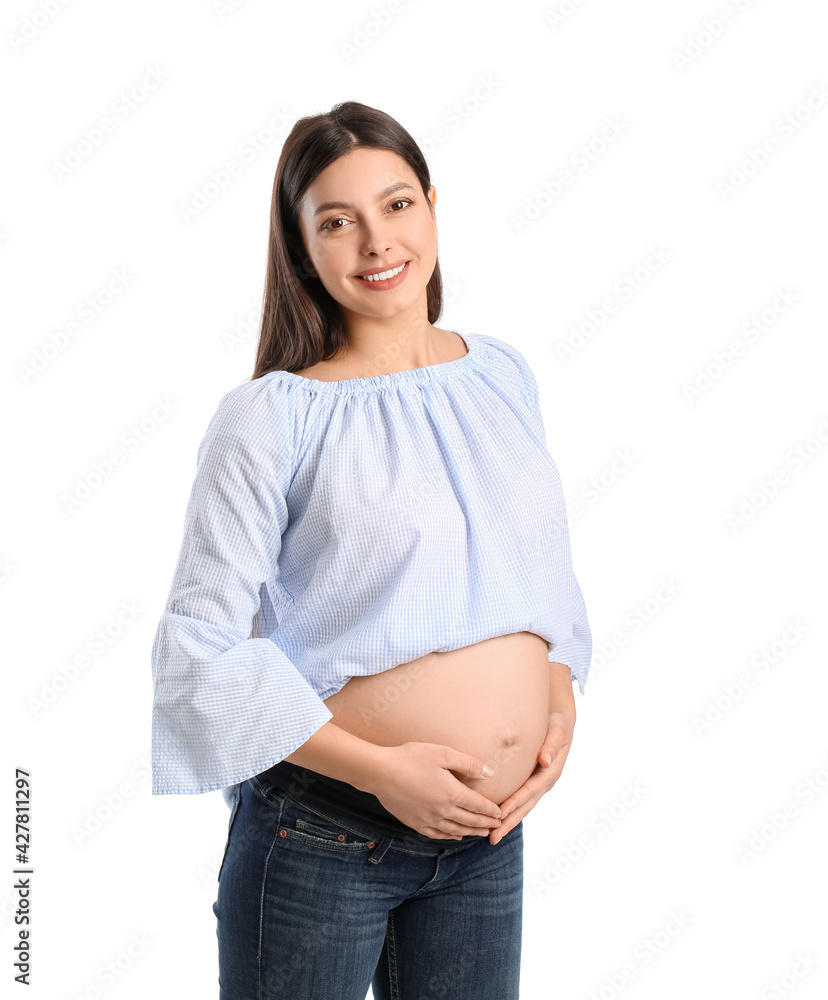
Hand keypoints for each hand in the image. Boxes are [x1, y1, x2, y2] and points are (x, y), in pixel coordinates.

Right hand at [371, 741, 502, 839]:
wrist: (380, 773)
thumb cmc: (411, 758)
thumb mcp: (443, 753)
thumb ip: (468, 764)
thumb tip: (490, 772)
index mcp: (452, 793)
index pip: (478, 805)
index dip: (491, 811)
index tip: (500, 813)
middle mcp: (443, 810)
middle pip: (470, 821)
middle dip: (485, 824)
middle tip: (496, 827)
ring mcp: (428, 819)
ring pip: (455, 831)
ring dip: (471, 833)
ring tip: (481, 834)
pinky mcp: (415, 823)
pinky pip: (437, 834)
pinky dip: (450, 837)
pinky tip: (455, 837)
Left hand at [488, 712, 573, 844]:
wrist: (559, 721)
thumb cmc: (557, 724)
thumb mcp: (558, 730)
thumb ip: (552, 744)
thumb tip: (545, 759)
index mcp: (550, 773)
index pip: (530, 791)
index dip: (516, 802)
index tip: (500, 813)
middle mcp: (544, 782)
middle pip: (525, 806)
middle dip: (509, 822)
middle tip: (492, 838)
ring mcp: (538, 784)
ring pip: (521, 807)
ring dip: (507, 822)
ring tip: (491, 837)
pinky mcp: (531, 781)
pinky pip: (519, 799)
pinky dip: (508, 810)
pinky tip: (495, 819)